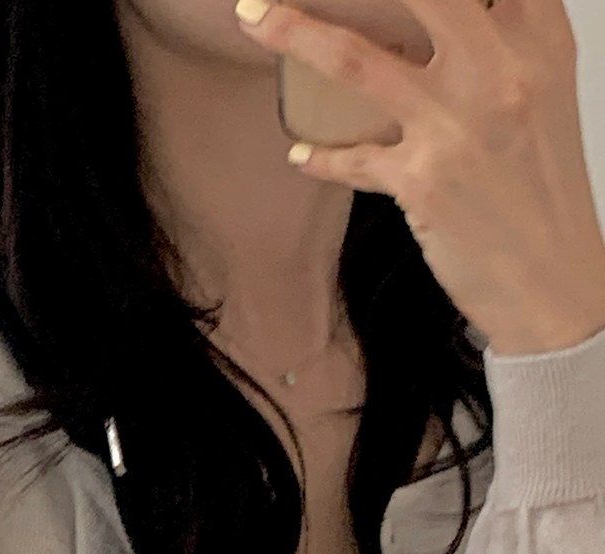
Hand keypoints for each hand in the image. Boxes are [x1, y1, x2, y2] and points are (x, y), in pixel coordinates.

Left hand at [234, 0, 604, 354]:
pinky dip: (323, 157)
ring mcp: (456, 124)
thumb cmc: (543, 179)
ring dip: (293, 33)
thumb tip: (444, 12)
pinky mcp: (421, 181)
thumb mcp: (542, 85)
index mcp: (538, 35)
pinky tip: (302, 155)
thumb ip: (500, 35)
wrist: (552, 276)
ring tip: (253, 18)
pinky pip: (352, 158)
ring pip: (357, 61)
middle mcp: (501, 69)